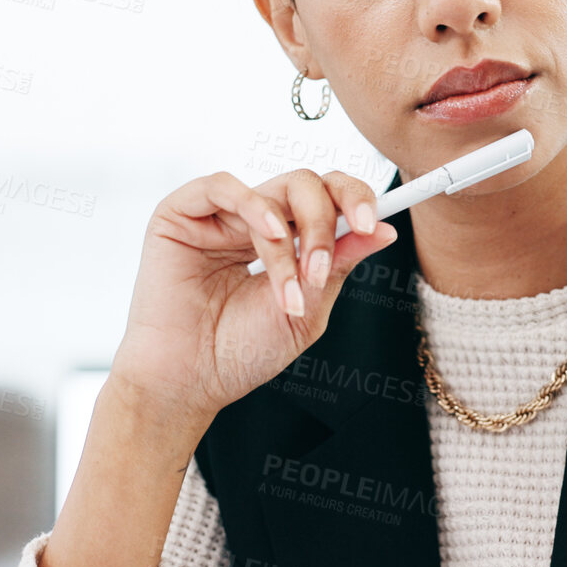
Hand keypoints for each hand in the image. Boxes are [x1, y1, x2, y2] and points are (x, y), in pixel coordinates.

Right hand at [107, 168, 398, 425]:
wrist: (189, 381)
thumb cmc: (241, 352)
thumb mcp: (308, 308)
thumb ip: (341, 264)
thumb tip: (385, 228)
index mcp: (287, 240)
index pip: (328, 198)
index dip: (355, 199)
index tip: (374, 222)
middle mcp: (255, 221)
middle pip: (307, 186)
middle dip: (327, 222)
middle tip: (322, 266)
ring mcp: (219, 215)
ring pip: (275, 189)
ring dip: (293, 235)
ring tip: (291, 285)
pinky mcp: (181, 213)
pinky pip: (223, 186)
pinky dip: (254, 207)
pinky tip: (268, 237)